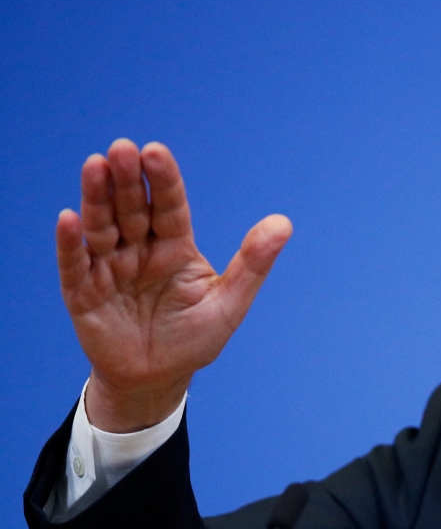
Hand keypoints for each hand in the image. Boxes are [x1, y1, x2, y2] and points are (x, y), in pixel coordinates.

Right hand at [56, 139, 292, 431]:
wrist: (158, 379)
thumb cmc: (194, 338)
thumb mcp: (229, 303)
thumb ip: (252, 264)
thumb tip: (284, 223)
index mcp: (175, 247)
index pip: (169, 206)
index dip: (163, 180)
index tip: (155, 151)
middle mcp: (140, 250)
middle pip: (133, 209)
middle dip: (127, 180)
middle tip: (122, 149)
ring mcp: (110, 269)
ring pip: (102, 228)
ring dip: (97, 198)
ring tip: (94, 166)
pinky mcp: (84, 294)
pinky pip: (76, 265)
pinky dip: (70, 244)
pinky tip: (69, 219)